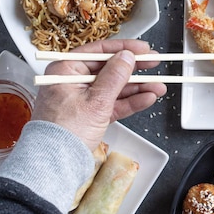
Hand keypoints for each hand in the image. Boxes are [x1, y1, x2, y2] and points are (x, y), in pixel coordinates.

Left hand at [31, 39, 166, 149]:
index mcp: (65, 70)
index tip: (143, 49)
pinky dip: (130, 102)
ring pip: (115, 87)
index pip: (98, 52)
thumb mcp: (96, 100)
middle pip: (109, 69)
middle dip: (135, 69)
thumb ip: (115, 76)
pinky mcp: (90, 115)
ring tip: (159, 86)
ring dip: (138, 87)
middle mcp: (72, 81)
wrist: (55, 165)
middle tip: (154, 63)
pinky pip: (113, 103)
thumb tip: (127, 56)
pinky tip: (148, 98)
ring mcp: (82, 99)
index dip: (124, 49)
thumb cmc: (64, 132)